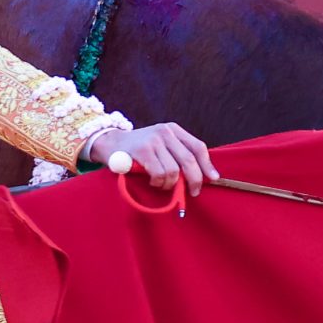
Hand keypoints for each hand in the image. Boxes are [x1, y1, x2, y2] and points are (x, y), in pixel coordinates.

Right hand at [87, 123, 219, 193]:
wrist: (110, 143)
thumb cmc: (139, 150)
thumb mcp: (160, 144)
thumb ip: (177, 154)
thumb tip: (201, 176)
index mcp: (173, 129)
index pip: (197, 146)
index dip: (207, 164)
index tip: (213, 179)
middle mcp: (165, 132)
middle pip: (189, 159)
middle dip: (194, 180)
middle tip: (193, 192)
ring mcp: (153, 140)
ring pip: (174, 170)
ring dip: (170, 184)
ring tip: (162, 184)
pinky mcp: (142, 151)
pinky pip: (159, 173)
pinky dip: (158, 183)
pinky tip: (152, 181)